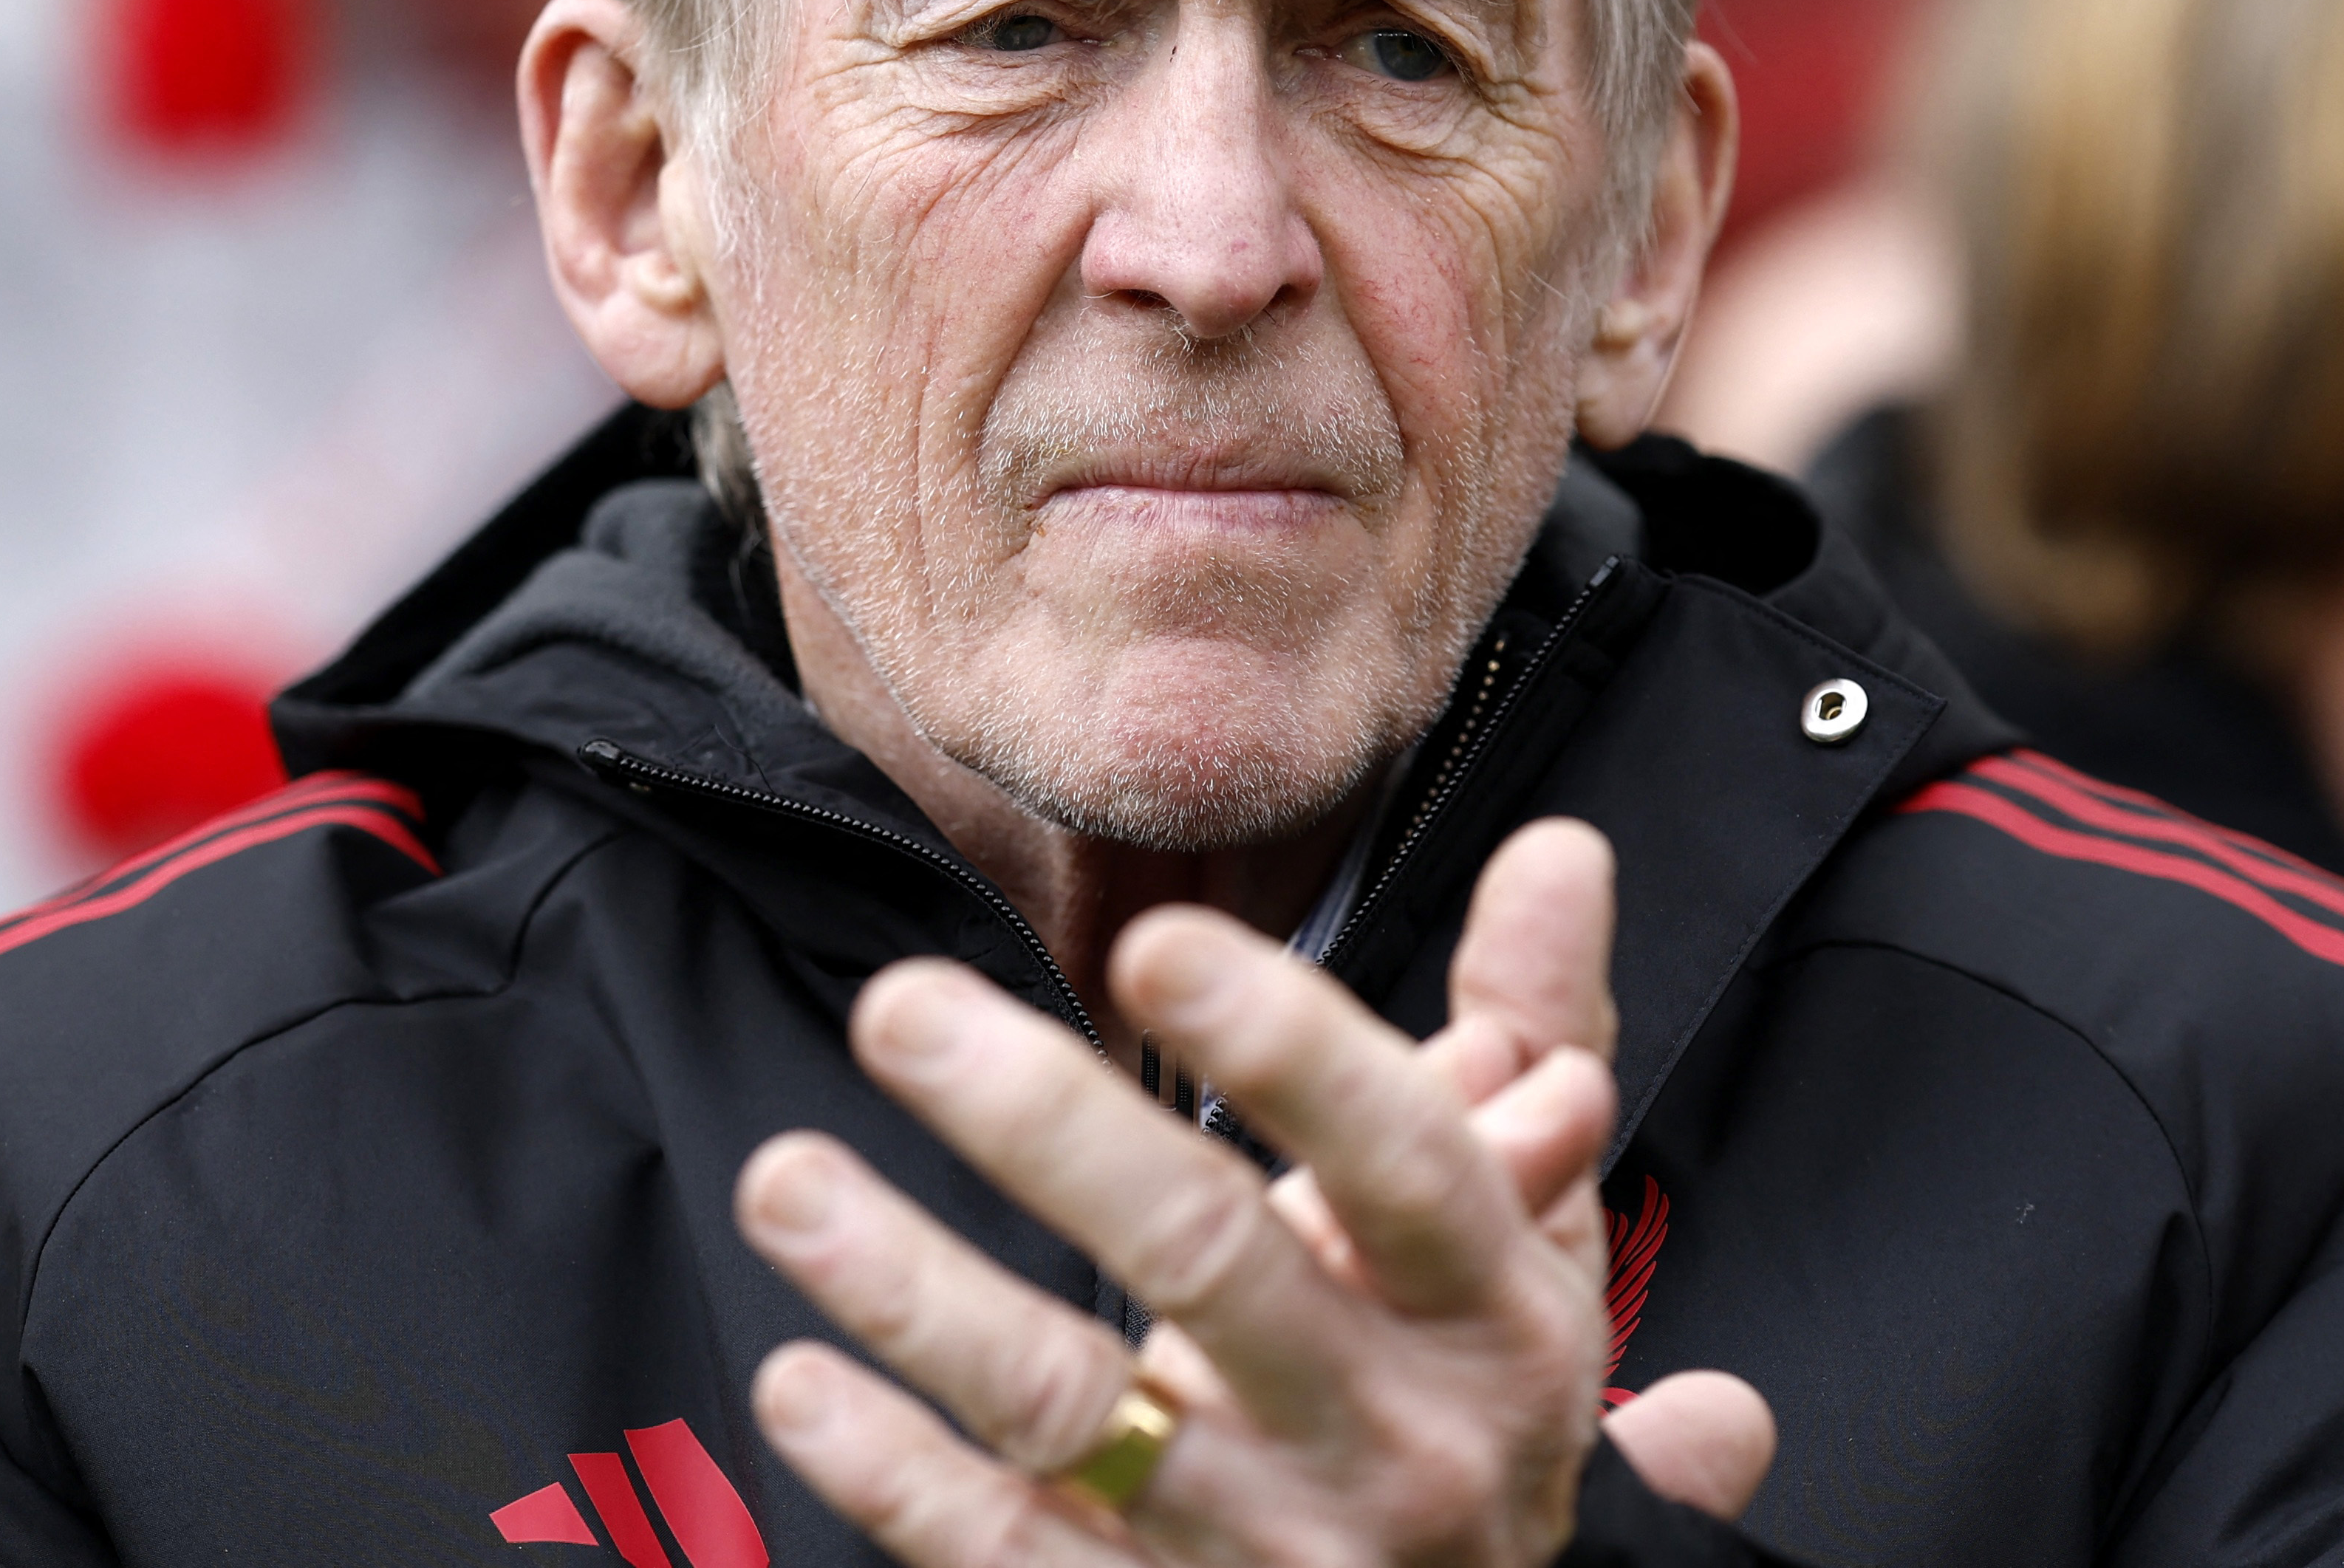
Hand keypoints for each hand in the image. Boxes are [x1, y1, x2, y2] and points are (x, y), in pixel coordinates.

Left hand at [734, 819, 1776, 1564]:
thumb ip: (1541, 1036)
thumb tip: (1558, 846)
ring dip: (916, 1293)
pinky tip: (800, 1382)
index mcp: (1496, 1314)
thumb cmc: (1484, 1405)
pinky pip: (1011, 1556)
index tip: (1155, 943)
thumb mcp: (1546, 1233)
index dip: (1287, 1049)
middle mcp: (1391, 1440)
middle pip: (1213, 1261)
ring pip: (1076, 1414)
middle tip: (899, 1007)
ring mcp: (1268, 1557)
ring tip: (784, 1181)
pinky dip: (897, 1478)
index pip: (1403, 1164)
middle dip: (1048, 1127)